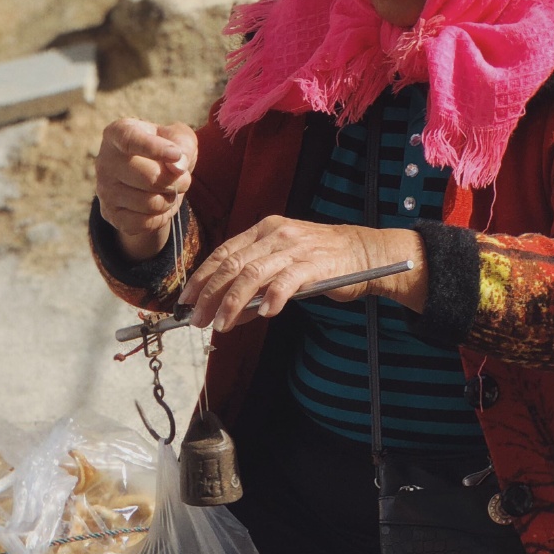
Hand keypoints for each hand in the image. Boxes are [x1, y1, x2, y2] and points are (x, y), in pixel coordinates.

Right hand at [95, 118, 197, 261]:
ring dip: (170, 200)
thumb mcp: (180, 137)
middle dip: (176, 181)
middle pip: (149, 177)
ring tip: (170, 191)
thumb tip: (177, 167)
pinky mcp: (110, 214)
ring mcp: (104, 190)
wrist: (152, 174)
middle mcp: (105, 161)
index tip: (176, 154)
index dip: (154, 148)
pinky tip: (159, 205)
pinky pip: (144, 223)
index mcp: (118, 133)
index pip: (130, 140)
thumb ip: (183, 145)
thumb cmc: (167, 148)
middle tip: (184, 179)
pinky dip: (160, 217)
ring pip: (150, 203)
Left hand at [178, 217, 426, 331]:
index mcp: (265, 229)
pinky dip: (273, 297)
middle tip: (197, 320)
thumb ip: (258, 285)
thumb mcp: (285, 266)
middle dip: (210, 294)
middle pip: (232, 264)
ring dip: (234, 301)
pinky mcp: (316, 264)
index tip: (186, 300)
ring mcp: (296, 247)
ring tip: (222, 324)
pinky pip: (287, 280)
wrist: (367, 253)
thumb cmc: (324, 261)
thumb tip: (231, 312)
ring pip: (253, 273)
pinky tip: (265, 313)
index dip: (201, 277)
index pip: (224, 252)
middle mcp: (276, 234)